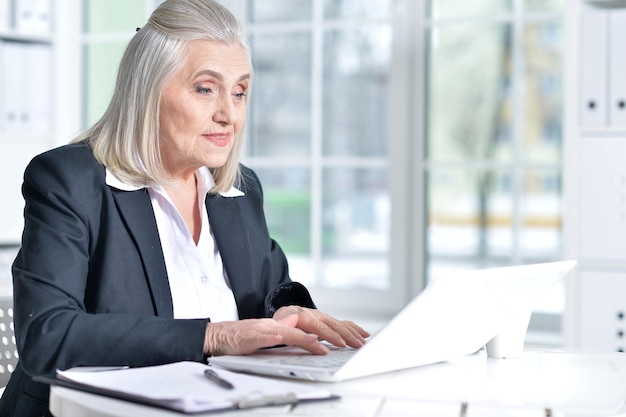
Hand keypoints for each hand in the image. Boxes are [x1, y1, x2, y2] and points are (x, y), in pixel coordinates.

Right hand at [204, 314, 327, 355]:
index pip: (300, 330)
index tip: (332, 342)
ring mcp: (261, 330)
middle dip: (315, 339)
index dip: (317, 336)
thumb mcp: (266, 332)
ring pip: (284, 333)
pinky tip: (280, 340)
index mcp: (276, 326)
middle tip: (330, 346)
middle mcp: (271, 326)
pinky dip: (273, 338)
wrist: (219, 335)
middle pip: (297, 331)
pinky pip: (262, 337)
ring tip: (315, 344)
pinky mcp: (249, 337)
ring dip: (300, 338)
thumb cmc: (241, 336)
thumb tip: (297, 324)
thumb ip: (282, 330)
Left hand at [273, 306, 369, 349]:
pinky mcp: (329, 320)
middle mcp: (316, 315)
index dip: (331, 336)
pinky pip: (344, 323)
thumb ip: (292, 333)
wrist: (284, 312)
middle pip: (334, 326)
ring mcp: (324, 316)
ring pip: (341, 324)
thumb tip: (303, 336)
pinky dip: (355, 328)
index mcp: (304, 316)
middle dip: (347, 336)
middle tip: (358, 345)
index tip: (341, 344)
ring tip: (363, 343)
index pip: (319, 327)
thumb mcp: (282, 329)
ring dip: (354, 334)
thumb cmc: (282, 324)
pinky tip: (364, 334)